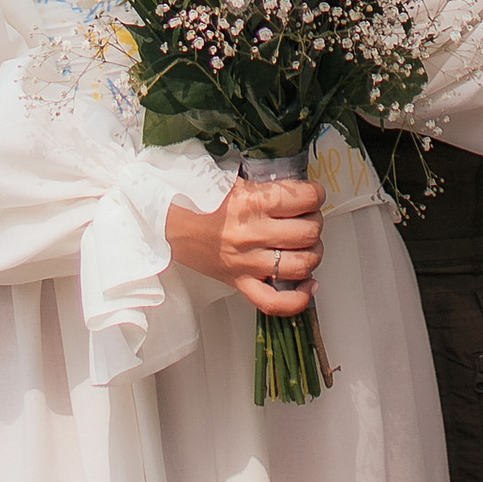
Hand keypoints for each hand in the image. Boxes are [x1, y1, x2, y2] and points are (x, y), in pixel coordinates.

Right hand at [166, 174, 322, 315]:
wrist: (166, 223)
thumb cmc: (196, 198)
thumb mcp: (231, 178)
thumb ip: (263, 182)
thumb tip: (295, 182)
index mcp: (251, 202)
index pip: (303, 198)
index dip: (316, 194)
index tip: (313, 194)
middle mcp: (252, 234)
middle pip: (308, 233)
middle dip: (315, 223)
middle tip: (309, 218)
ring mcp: (247, 263)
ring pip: (301, 266)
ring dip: (312, 255)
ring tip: (308, 246)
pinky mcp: (240, 283)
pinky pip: (275, 302)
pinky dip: (298, 298)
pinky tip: (308, 285)